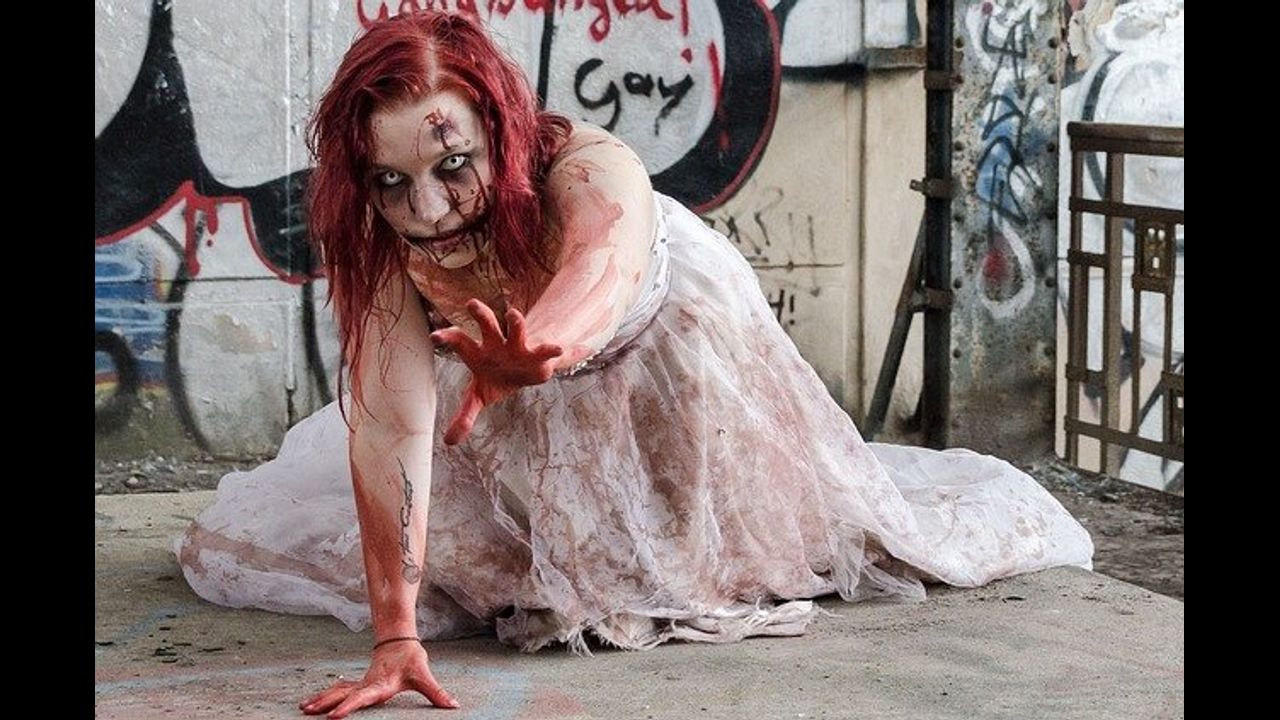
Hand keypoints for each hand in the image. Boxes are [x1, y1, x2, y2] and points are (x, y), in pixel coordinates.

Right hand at [298, 640, 457, 717]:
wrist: (400, 641)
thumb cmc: (411, 659)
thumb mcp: (424, 675)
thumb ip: (436, 692)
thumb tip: (453, 705)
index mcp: (380, 684)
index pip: (362, 697)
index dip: (348, 707)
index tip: (333, 716)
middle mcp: (367, 684)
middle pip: (343, 694)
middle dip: (325, 703)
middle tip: (307, 712)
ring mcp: (361, 682)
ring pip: (337, 691)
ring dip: (321, 699)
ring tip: (304, 708)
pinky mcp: (359, 683)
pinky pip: (340, 690)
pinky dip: (326, 695)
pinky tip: (313, 702)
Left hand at [430, 299, 562, 444]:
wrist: (525, 371)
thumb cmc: (496, 379)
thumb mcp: (479, 397)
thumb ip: (464, 416)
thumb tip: (449, 442)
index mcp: (477, 352)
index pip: (459, 340)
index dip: (447, 337)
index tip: (435, 336)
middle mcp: (496, 343)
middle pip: (487, 325)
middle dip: (480, 314)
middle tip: (471, 304)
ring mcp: (517, 346)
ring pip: (516, 328)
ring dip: (515, 321)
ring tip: (513, 314)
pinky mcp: (537, 354)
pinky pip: (544, 350)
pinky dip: (551, 349)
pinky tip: (559, 349)